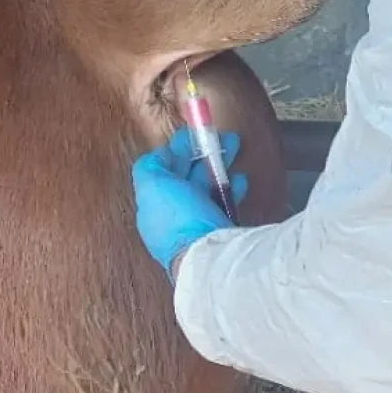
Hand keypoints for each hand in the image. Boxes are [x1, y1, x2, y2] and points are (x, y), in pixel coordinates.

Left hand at [132, 127, 248, 276]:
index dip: (177, 152)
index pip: (164, 174)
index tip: (193, 134)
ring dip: (220, 166)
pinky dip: (232, 188)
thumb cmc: (180, 218)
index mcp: (154, 210)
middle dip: (203, 154)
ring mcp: (198, 228)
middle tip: (221, 136)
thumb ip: (150, 167)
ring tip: (234, 148)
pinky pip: (225, 204)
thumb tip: (162, 154)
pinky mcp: (221, 235)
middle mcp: (174, 220)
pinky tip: (240, 180)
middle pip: (188, 179)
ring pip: (209, 188)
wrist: (212, 258)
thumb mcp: (152, 185)